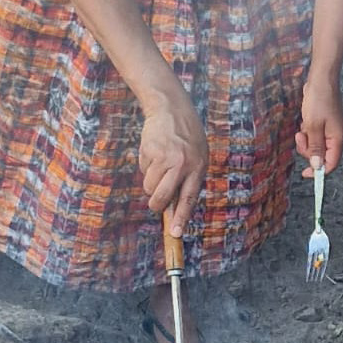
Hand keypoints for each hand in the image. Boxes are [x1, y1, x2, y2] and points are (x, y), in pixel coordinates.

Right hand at [139, 97, 207, 235]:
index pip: (189, 199)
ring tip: (160, 165)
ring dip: (151, 182)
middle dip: (156, 205)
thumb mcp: (197, 156)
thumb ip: (188, 180)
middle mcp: (182, 164)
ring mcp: (165, 158)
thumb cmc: (187, 137)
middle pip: (163, 197)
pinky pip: (144, 171)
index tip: (175, 233)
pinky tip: (154, 152)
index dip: (180, 218)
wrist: (171, 109)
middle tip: (156, 205)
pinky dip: (146, 166)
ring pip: (150, 186)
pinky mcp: (150, 152)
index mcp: (198, 168)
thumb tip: (174, 208)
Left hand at [296, 78, 342, 176]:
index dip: (318, 171)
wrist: (321, 81)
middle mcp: (340, 136)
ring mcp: (335, 130)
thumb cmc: (319, 100)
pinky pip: (317, 136)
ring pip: (318, 146)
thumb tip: (317, 166)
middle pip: (323, 155)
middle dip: (308, 149)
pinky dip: (310, 132)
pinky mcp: (329, 125)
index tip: (304, 174)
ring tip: (304, 125)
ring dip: (308, 139)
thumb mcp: (313, 126)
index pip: (331, 163)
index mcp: (339, 138)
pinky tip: (307, 121)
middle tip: (300, 135)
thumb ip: (315, 148)